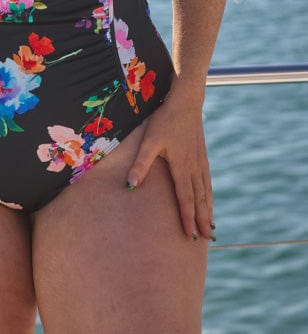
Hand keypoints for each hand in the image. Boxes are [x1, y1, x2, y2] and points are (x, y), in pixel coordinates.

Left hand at [125, 81, 213, 240]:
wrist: (186, 102)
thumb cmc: (165, 120)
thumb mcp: (149, 140)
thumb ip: (141, 163)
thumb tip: (130, 185)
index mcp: (182, 167)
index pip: (185, 199)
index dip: (188, 218)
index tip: (190, 236)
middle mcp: (194, 168)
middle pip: (200, 200)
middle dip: (202, 220)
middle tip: (207, 240)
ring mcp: (201, 162)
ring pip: (206, 192)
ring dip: (208, 210)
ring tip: (212, 227)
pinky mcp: (202, 155)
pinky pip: (208, 181)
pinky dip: (209, 195)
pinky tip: (209, 200)